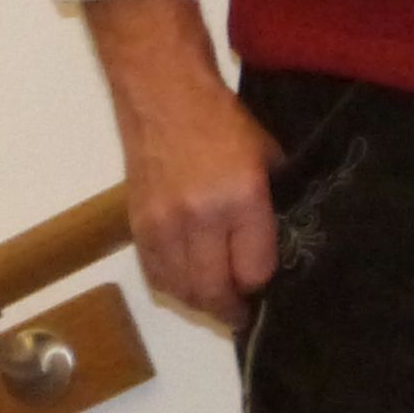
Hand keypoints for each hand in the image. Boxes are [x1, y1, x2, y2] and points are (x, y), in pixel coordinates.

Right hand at [82, 0, 277, 328]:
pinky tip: (188, 285)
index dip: (262, 283)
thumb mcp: (268, 159)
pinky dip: (173, 288)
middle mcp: (199, 219)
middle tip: (244, 315)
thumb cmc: (225, 123)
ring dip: (201, 304)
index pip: (253, 270)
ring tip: (218, 303)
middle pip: (213, 291)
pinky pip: (154, 275)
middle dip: (232, 310)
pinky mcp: (137, 225)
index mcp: (240, 199)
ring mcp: (162, 225)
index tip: (269, 285)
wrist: (164, 97)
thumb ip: (270, 208)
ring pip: (180, 290)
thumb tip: (277, 247)